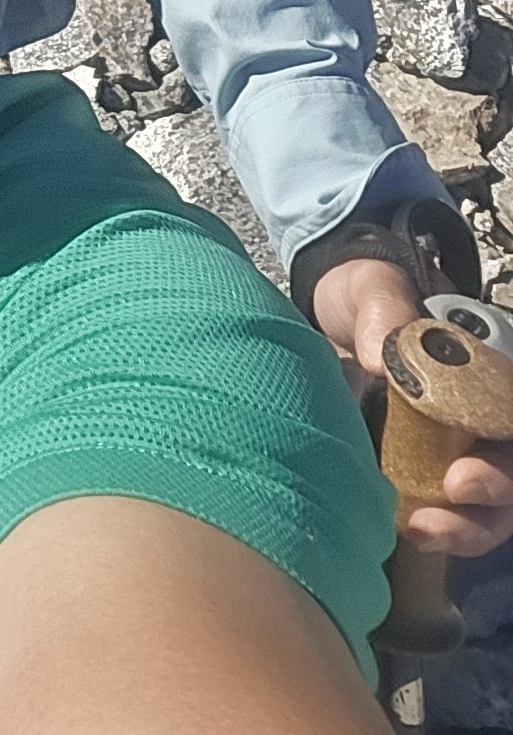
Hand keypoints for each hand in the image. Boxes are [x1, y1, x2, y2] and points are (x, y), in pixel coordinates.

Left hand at [308, 254, 512, 555]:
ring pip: (479, 508)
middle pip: (506, 476)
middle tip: (451, 500)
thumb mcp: (372, 286)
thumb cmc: (364, 295)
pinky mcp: (408, 469)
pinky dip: (424, 528)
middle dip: (489, 505)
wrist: (324, 310)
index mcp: (482, 378)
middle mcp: (475, 422)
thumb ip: (384, 307)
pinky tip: (399, 532)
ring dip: (462, 529)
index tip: (464, 479)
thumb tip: (379, 356)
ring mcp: (443, 450)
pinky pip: (430, 510)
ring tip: (423, 532)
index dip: (502, 466)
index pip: (509, 425)